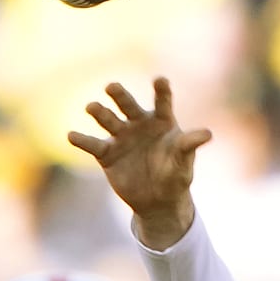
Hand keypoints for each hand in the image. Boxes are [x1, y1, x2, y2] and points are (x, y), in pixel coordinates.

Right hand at [68, 77, 211, 248]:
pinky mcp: (107, 154)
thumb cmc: (175, 176)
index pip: (162, 102)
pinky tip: (71, 136)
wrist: (158, 200)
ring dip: (99, 113)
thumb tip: (207, 133)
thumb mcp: (184, 162)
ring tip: (91, 107)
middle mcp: (138, 124)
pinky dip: (82, 140)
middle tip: (112, 87)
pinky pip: (93, 145)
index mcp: (161, 121)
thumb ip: (189, 145)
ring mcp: (121, 137)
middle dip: (120, 95)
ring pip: (108, 120)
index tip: (160, 80)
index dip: (161, 91)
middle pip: (128, 105)